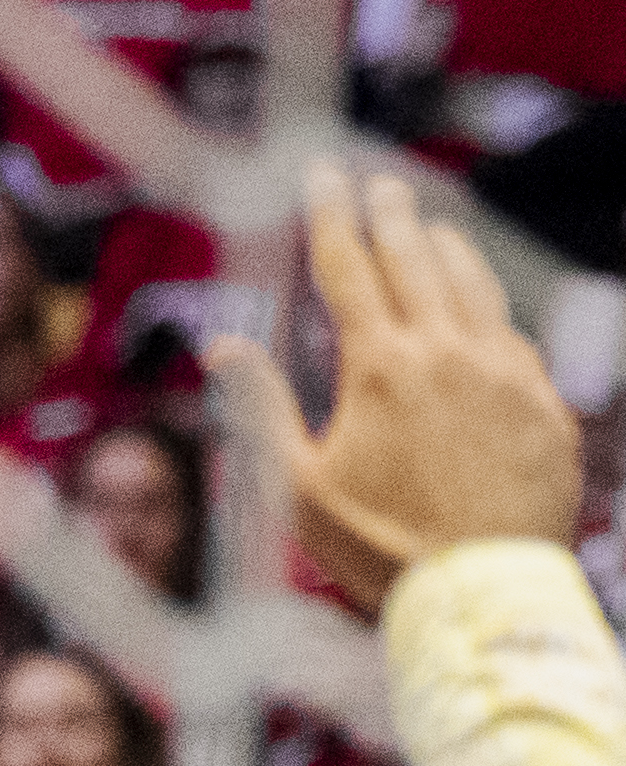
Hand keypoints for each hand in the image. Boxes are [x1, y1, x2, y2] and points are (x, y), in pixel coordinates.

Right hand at [212, 164, 586, 610]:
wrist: (481, 590)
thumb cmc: (377, 548)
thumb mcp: (297, 487)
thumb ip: (261, 407)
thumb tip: (222, 347)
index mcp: (380, 367)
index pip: (349, 268)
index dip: (331, 214)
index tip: (323, 174)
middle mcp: (448, 351)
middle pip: (416, 258)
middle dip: (391, 213)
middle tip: (377, 181)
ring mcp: (505, 371)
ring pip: (474, 285)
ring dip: (447, 247)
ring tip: (431, 226)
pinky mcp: (543, 400)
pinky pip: (512, 335)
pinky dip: (487, 309)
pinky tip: (478, 311)